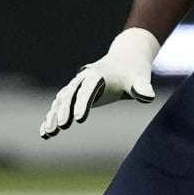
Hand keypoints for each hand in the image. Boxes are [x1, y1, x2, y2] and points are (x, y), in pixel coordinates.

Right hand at [40, 27, 161, 138]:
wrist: (125, 60)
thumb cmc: (133, 71)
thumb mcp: (139, 78)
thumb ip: (141, 87)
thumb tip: (148, 96)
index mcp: (98, 74)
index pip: (88, 89)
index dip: (83, 103)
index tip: (78, 119)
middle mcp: (83, 79)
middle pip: (70, 95)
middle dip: (64, 111)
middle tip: (61, 127)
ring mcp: (77, 86)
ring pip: (61, 102)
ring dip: (53, 116)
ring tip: (48, 134)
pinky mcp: (75, 94)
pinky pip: (60, 106)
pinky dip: (52, 118)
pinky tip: (45, 133)